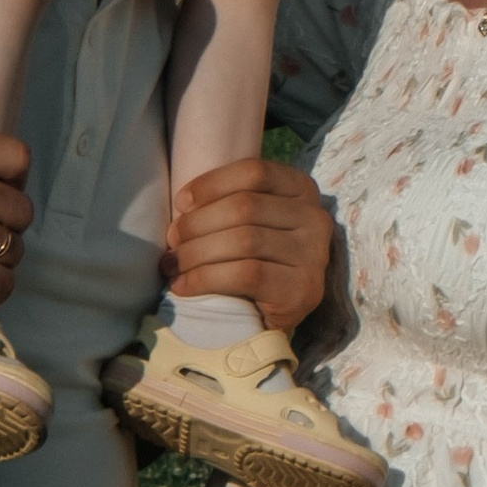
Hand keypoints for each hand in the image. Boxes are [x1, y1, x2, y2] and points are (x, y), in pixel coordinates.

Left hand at [164, 158, 333, 335]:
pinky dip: (205, 279)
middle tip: (171, 240)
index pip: (255, 172)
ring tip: (172, 264)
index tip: (181, 202)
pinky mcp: (301, 290)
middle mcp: (315, 218)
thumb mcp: (250, 220)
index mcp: (302, 190)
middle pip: (245, 207)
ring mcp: (313, 255)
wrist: (276, 314)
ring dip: (196, 253)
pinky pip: (245, 274)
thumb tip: (182, 206)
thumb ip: (227, 202)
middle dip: (197, 224)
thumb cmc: (254, 258)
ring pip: (243, 241)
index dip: (212, 183)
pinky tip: (184, 286)